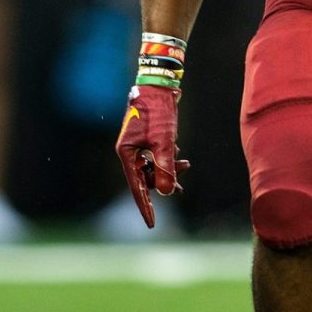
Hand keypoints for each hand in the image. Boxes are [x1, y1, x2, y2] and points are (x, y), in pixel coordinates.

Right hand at [115, 84, 188, 227]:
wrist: (160, 86)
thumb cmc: (158, 112)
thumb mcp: (164, 142)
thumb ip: (165, 168)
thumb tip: (166, 193)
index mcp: (126, 153)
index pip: (135, 187)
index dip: (145, 206)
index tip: (151, 224)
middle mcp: (128, 151)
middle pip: (145, 178)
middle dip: (163, 181)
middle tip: (180, 186)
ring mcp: (136, 145)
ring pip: (152, 167)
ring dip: (168, 168)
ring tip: (185, 163)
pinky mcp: (145, 139)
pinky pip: (155, 157)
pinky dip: (167, 157)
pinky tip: (177, 151)